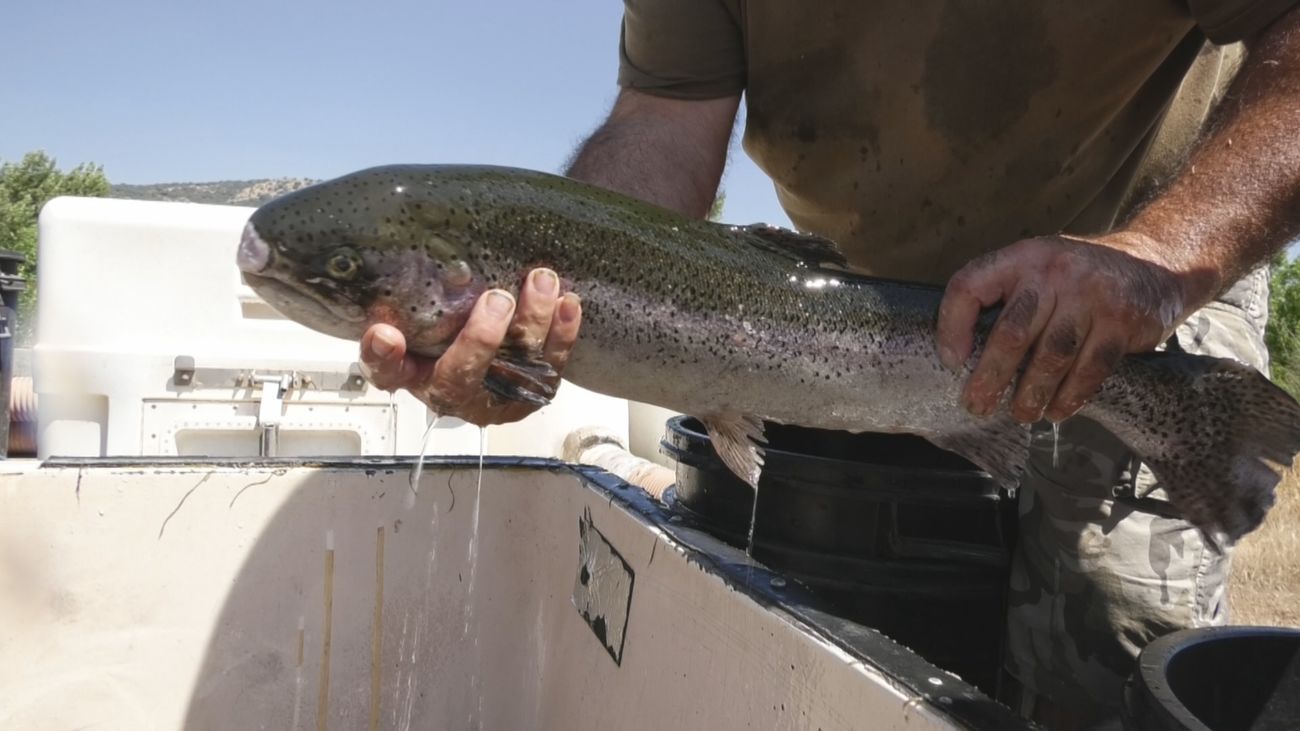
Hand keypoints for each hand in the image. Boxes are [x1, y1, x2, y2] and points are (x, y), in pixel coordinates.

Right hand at [359, 268, 582, 425]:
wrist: (485, 358)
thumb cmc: (444, 343)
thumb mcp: (413, 332)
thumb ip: (393, 333)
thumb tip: (382, 331)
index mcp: (415, 377)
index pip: (391, 372)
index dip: (386, 357)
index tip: (385, 334)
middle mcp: (455, 396)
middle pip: (463, 377)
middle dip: (481, 339)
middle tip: (497, 298)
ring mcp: (497, 398)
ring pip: (513, 368)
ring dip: (532, 325)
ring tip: (542, 283)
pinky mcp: (532, 391)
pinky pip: (550, 366)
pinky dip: (562, 334)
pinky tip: (568, 304)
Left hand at [936, 234, 1189, 422]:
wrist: (1155, 263)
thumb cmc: (1078, 278)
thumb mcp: (1037, 268)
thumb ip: (1003, 297)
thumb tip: (960, 354)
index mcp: (1023, 257)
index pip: (971, 285)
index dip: (952, 325)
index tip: (951, 361)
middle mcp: (1056, 272)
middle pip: (1013, 332)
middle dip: (991, 377)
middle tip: (978, 405)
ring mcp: (1094, 296)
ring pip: (1053, 356)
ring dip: (1032, 394)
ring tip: (1021, 414)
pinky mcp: (1124, 321)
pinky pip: (1091, 368)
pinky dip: (1070, 396)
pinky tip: (1057, 410)